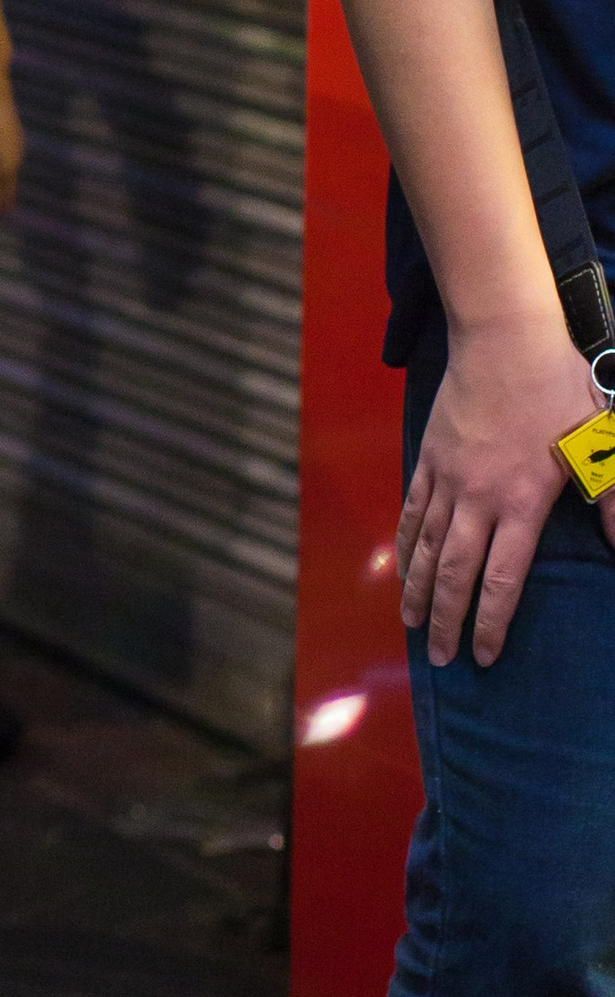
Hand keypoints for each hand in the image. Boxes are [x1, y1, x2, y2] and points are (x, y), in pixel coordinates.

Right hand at [398, 312, 614, 664]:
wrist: (504, 337)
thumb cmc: (560, 387)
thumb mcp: (599, 442)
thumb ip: (612, 497)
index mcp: (523, 501)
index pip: (502, 579)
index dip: (490, 623)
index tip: (485, 656)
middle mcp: (478, 499)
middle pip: (455, 574)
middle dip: (447, 621)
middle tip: (440, 659)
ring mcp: (448, 478)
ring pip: (427, 547)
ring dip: (419, 590)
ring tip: (413, 625)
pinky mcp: (430, 457)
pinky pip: (412, 510)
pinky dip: (406, 544)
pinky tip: (403, 566)